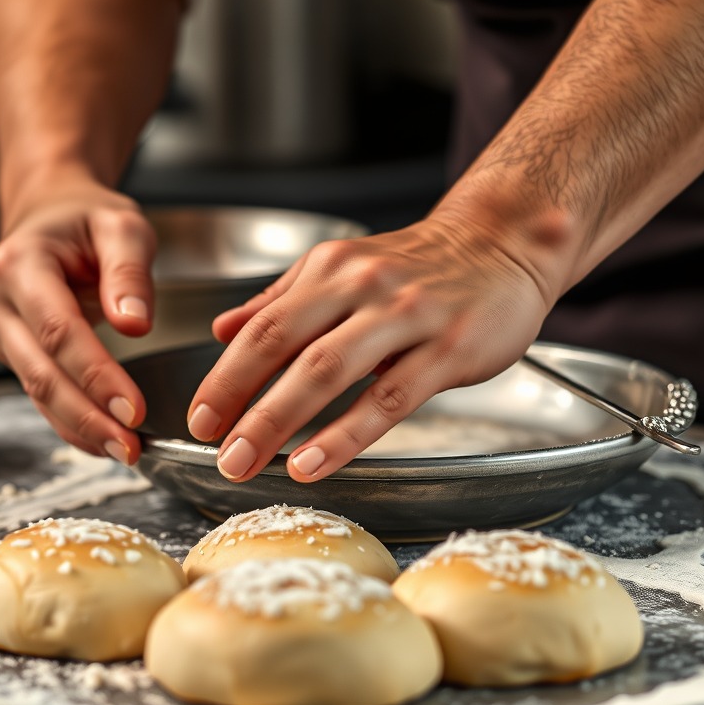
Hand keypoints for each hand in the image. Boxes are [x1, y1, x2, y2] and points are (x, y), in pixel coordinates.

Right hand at [0, 179, 155, 463]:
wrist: (50, 213)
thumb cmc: (87, 218)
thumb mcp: (122, 225)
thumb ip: (129, 272)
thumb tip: (135, 323)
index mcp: (20, 264)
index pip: (58, 330)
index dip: (95, 374)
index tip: (133, 408)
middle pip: (41, 372)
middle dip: (87, 415)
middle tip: (129, 447)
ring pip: (37, 391)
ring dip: (79, 427)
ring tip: (123, 452)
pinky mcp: (11, 351)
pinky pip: (40, 393)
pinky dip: (71, 421)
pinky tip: (102, 442)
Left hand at [186, 212, 552, 481]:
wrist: (503, 242)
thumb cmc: (419, 265)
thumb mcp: (342, 268)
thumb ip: (282, 299)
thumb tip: (224, 329)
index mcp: (330, 269)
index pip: (263, 326)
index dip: (225, 375)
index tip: (200, 417)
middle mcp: (362, 286)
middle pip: (286, 346)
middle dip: (241, 403)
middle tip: (215, 449)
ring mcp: (406, 316)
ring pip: (330, 371)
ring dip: (280, 420)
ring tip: (247, 461)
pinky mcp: (448, 348)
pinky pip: (389, 398)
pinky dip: (345, 434)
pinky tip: (314, 462)